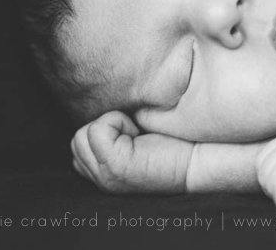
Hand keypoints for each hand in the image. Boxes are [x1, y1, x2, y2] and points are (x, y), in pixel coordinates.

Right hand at [71, 111, 193, 192]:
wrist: (197, 157)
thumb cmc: (173, 141)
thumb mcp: (134, 138)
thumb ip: (111, 133)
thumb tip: (98, 97)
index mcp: (103, 172)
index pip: (79, 144)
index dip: (104, 130)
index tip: (134, 133)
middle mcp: (100, 178)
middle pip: (78, 139)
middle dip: (106, 127)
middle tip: (137, 134)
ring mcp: (105, 175)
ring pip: (83, 134)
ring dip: (112, 124)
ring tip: (138, 135)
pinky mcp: (115, 166)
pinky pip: (98, 129)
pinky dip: (118, 122)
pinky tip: (139, 134)